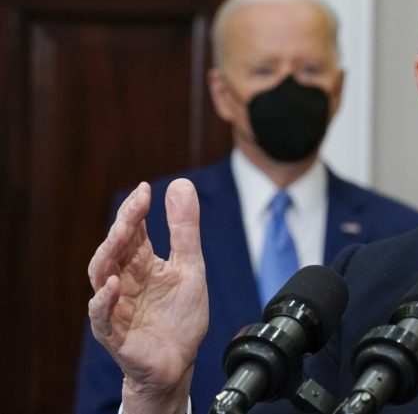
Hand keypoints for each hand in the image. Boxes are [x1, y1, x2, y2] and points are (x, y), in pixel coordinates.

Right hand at [87, 179, 208, 413]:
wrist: (180, 360)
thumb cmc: (180, 316)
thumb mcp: (191, 266)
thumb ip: (185, 230)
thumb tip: (181, 183)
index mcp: (140, 263)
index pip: (132, 231)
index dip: (135, 210)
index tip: (145, 190)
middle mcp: (123, 280)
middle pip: (114, 247)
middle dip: (123, 224)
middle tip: (136, 206)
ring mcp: (114, 305)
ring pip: (100, 275)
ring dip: (109, 253)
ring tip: (123, 233)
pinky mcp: (113, 333)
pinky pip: (100, 315)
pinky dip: (104, 300)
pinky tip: (114, 286)